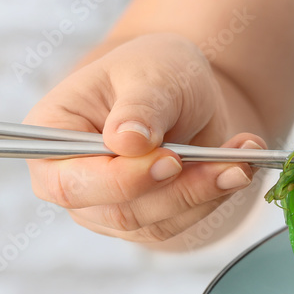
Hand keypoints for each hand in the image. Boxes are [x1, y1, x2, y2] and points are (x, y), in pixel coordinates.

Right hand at [26, 33, 266, 243]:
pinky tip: (239, 166)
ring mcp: (108, 207)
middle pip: (120, 212)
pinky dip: (216, 195)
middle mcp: (72, 181)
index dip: (121, 180)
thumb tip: (126, 143)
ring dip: (208, 194)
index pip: (69, 182)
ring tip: (243, 159)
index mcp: (51, 137)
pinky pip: (184, 221)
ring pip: (159, 223)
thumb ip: (141, 107)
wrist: (182, 87)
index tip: (171, 160)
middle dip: (180, 191)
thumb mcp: (151, 74)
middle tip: (228, 165)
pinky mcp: (148, 219)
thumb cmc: (153, 70)